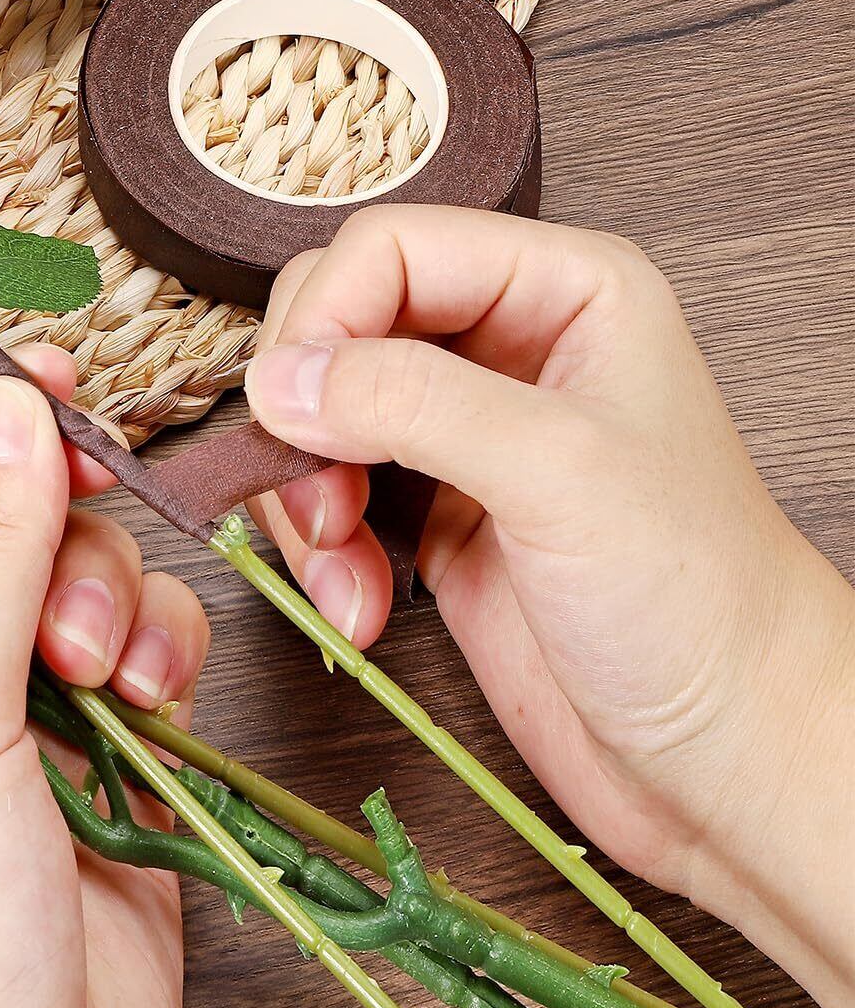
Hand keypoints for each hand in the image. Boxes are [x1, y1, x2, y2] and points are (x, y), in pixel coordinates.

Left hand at [0, 346, 210, 1007]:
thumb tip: (3, 408)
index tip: (11, 377)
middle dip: (44, 512)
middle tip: (81, 482)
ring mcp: (17, 705)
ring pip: (77, 569)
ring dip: (107, 593)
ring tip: (104, 671)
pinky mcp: (107, 739)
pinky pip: (143, 634)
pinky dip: (159, 646)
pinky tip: (151, 699)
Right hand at [243, 207, 854, 1007]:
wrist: (728, 759)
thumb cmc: (699, 605)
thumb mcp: (560, 475)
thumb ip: (413, 402)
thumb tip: (279, 376)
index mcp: (562, 290)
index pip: (391, 248)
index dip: (327, 317)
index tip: (293, 406)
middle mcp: (506, 343)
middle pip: (337, 321)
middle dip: (306, 410)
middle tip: (320, 493)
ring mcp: (462, 429)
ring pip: (316, 409)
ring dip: (303, 493)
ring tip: (340, 564)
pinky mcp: (430, 509)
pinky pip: (325, 491)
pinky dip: (317, 548)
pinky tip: (358, 604)